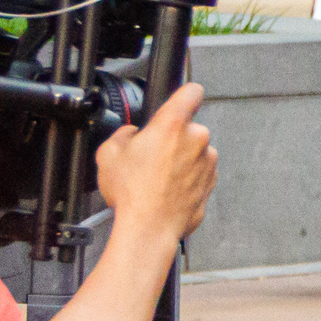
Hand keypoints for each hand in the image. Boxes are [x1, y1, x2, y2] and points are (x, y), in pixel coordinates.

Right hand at [98, 82, 217, 242]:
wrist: (149, 228)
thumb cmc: (132, 193)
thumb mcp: (109, 153)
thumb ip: (124, 133)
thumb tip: (132, 134)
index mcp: (173, 124)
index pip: (190, 91)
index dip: (184, 94)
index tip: (182, 98)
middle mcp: (196, 139)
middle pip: (187, 128)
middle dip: (172, 138)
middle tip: (151, 157)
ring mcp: (207, 162)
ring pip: (193, 152)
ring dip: (180, 160)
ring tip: (156, 178)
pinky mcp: (211, 182)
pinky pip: (198, 173)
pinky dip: (186, 179)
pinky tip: (167, 190)